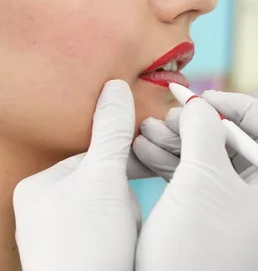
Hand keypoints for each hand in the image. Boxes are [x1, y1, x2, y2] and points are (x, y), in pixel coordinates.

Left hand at [13, 80, 140, 270]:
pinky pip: (109, 230)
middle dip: (125, 197)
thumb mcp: (104, 179)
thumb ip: (111, 132)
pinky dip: (122, 235)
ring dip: (127, 217)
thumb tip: (115, 84)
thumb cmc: (88, 245)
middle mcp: (43, 209)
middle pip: (105, 181)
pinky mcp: (76, 253)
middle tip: (125, 218)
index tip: (139, 172)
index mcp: (39, 186)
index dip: (123, 163)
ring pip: (112, 207)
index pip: (94, 155)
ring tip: (123, 238)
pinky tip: (123, 247)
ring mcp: (59, 234)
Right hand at [135, 91, 257, 270]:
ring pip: (213, 161)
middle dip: (202, 126)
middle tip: (169, 115)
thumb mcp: (201, 177)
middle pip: (240, 145)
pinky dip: (173, 163)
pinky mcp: (210, 220)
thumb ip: (204, 130)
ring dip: (180, 142)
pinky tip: (144, 150)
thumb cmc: (192, 245)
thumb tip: (200, 105)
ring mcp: (237, 212)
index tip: (207, 99)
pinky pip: (197, 181)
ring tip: (147, 129)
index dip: (244, 108)